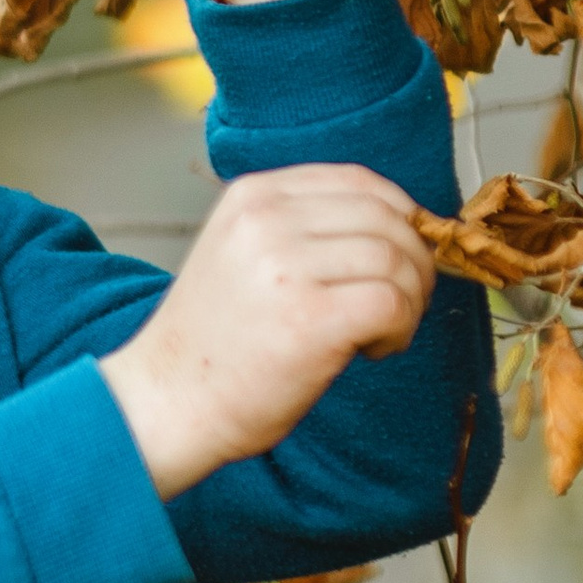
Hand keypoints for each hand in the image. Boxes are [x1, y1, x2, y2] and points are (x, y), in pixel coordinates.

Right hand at [98, 167, 434, 498]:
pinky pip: (393, 303)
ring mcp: (286, 266)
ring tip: (381, 333)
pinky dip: (401, 328)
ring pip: (396, 260)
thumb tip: (399, 226)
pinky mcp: (310, 318)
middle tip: (400, 303)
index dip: (399, 217)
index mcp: (253, 195)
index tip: (401, 255)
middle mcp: (267, 219)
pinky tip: (374, 350)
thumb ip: (302, 227)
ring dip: (409, 300)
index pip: (359, 180)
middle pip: (386, 217)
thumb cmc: (215, 340)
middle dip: (413, 261)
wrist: (169, 401)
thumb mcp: (242, 252)